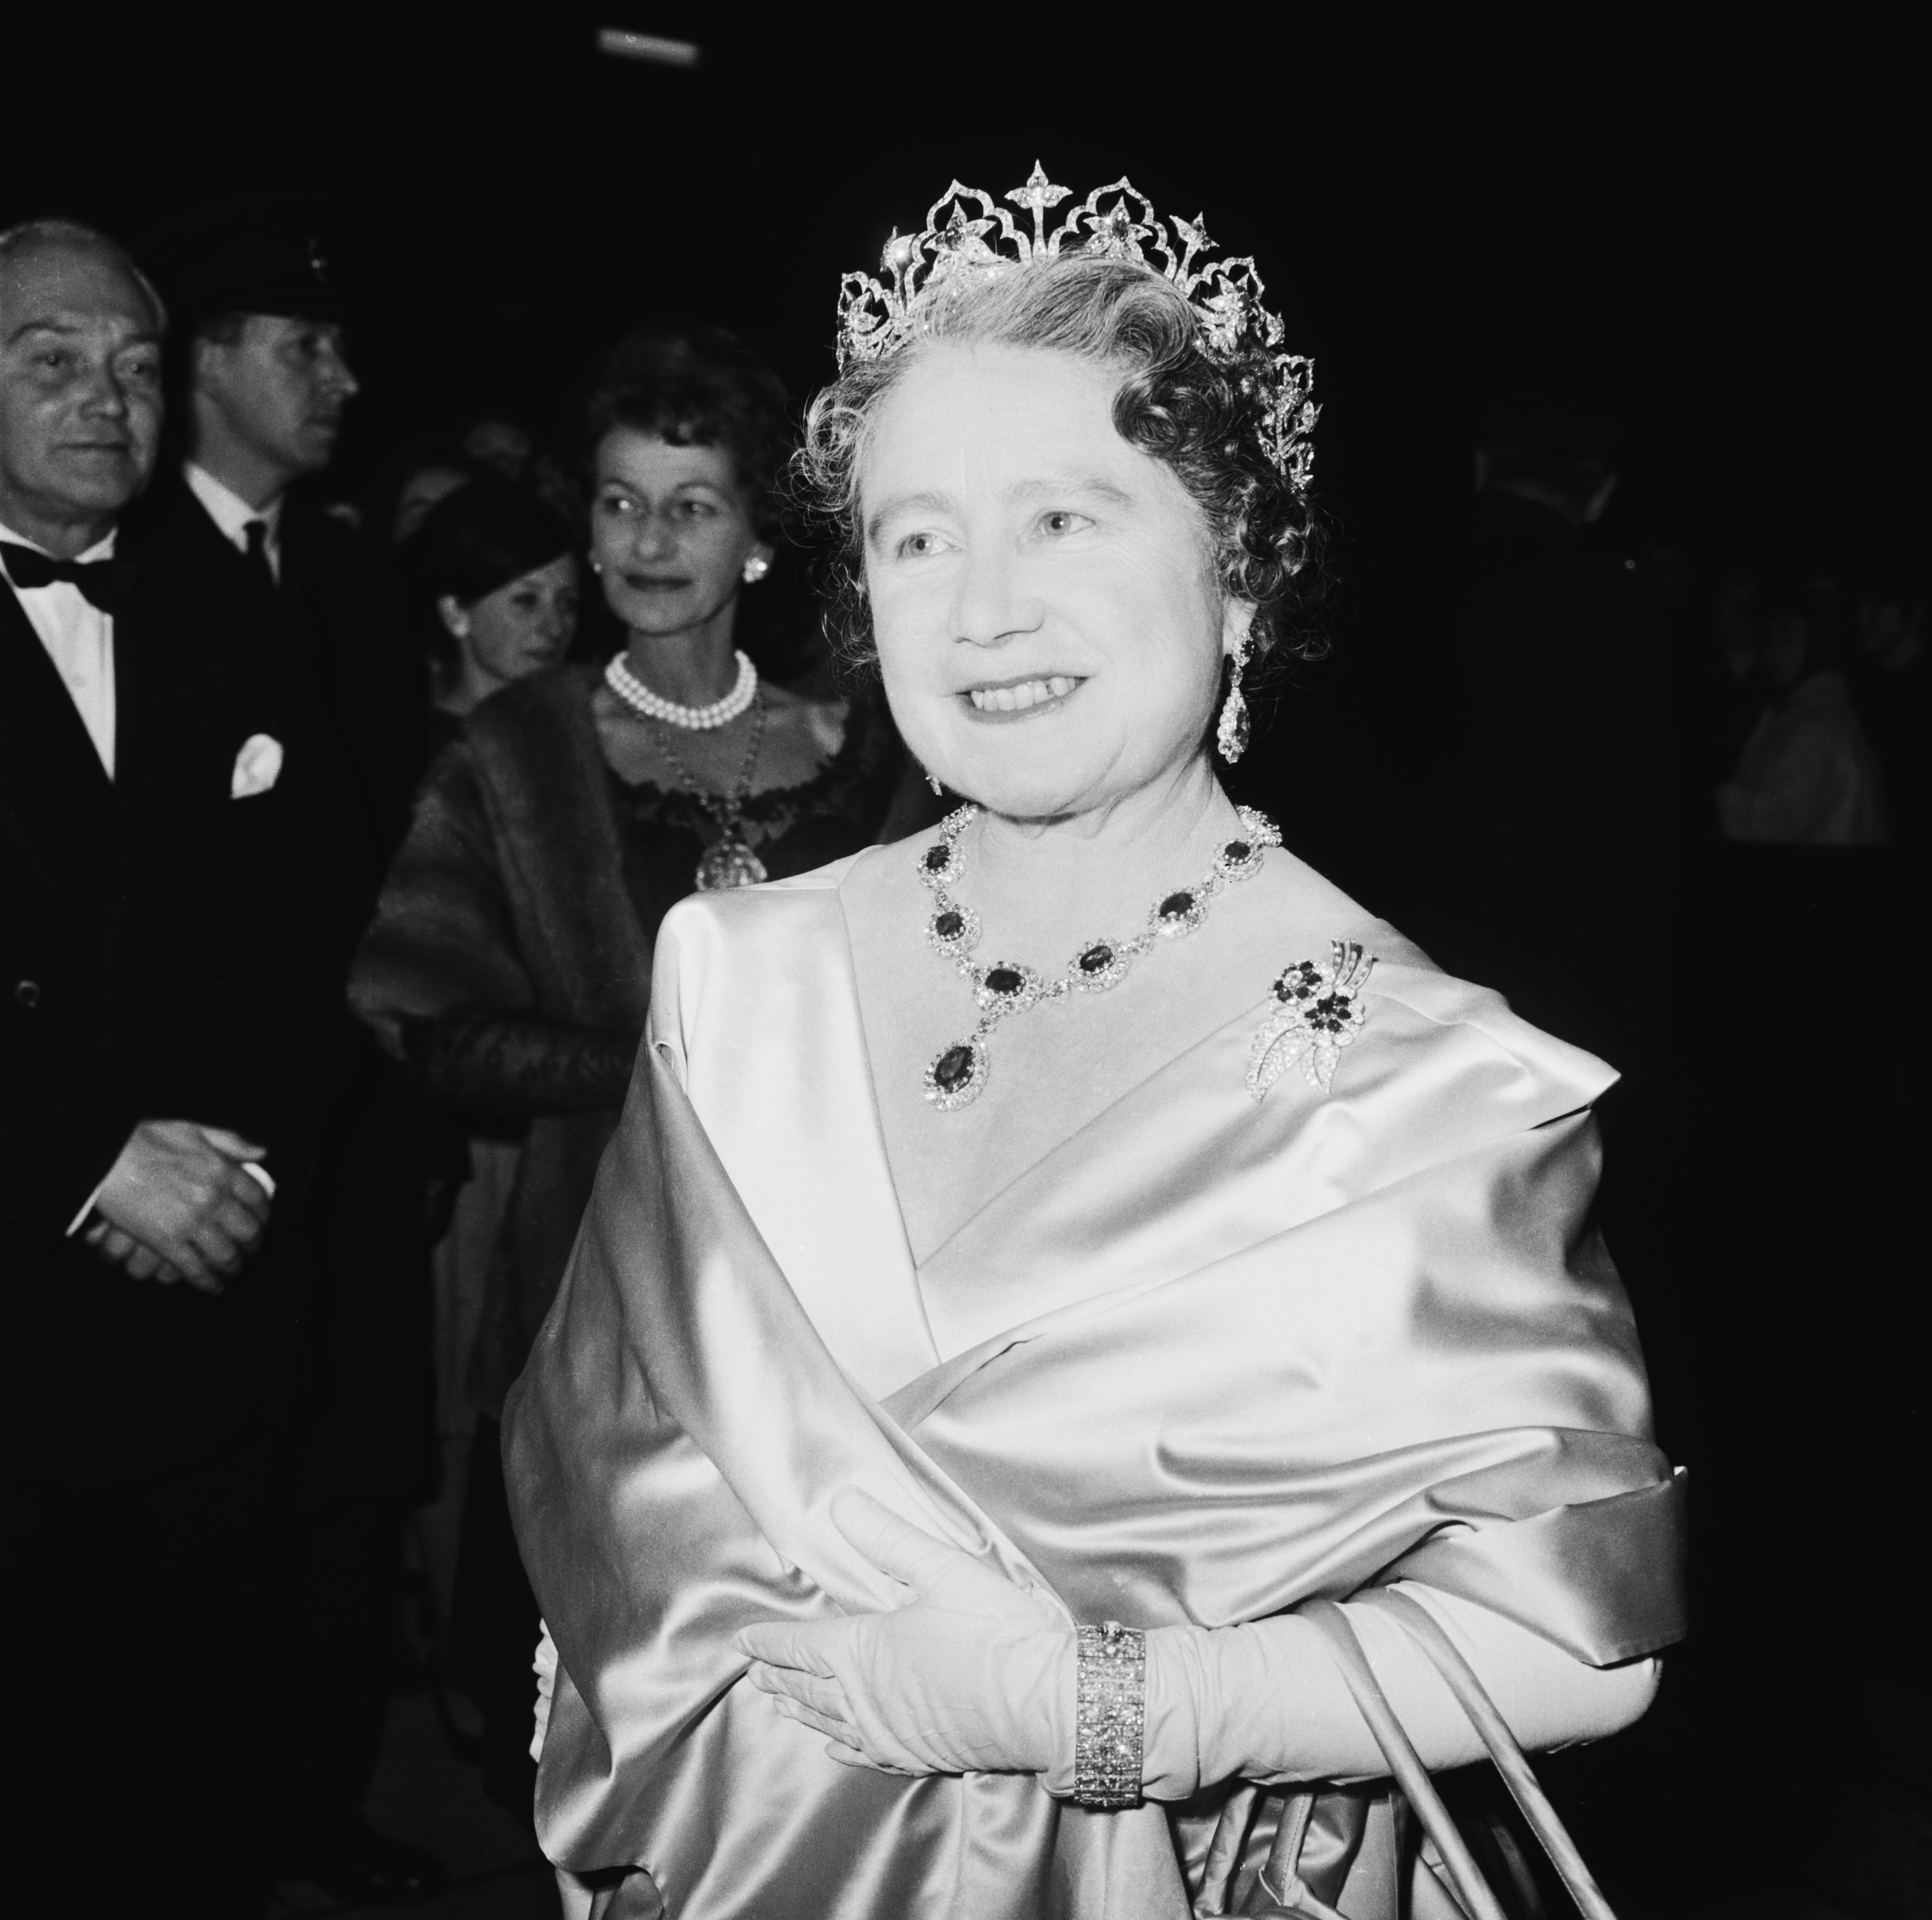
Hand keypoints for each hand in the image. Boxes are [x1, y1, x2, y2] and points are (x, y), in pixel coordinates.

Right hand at [89, 1120, 271, 1292]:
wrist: (103, 1156)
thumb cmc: (144, 1139)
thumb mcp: (193, 1130)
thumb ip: (230, 1142)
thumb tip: (262, 1153)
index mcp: (222, 1171)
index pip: (258, 1198)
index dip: (264, 1214)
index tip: (262, 1222)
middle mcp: (213, 1198)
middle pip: (248, 1231)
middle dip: (254, 1245)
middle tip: (252, 1251)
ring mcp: (191, 1222)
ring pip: (225, 1254)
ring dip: (234, 1268)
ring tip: (234, 1272)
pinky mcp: (166, 1241)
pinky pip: (194, 1269)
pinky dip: (207, 1282)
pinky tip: (213, 1288)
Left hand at [735, 1487, 1071, 1776]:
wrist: (1048, 1701)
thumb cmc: (997, 1631)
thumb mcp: (943, 1567)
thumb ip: (888, 1536)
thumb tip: (843, 1503)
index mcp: (865, 1651)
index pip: (801, 1646)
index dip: (769, 1641)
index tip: (742, 1642)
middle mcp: (866, 1699)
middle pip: (808, 1687)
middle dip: (779, 1676)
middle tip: (754, 1673)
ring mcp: (891, 1733)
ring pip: (830, 1722)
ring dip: (801, 1710)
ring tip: (780, 1704)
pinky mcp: (918, 1756)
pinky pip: (865, 1755)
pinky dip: (841, 1748)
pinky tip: (835, 1749)